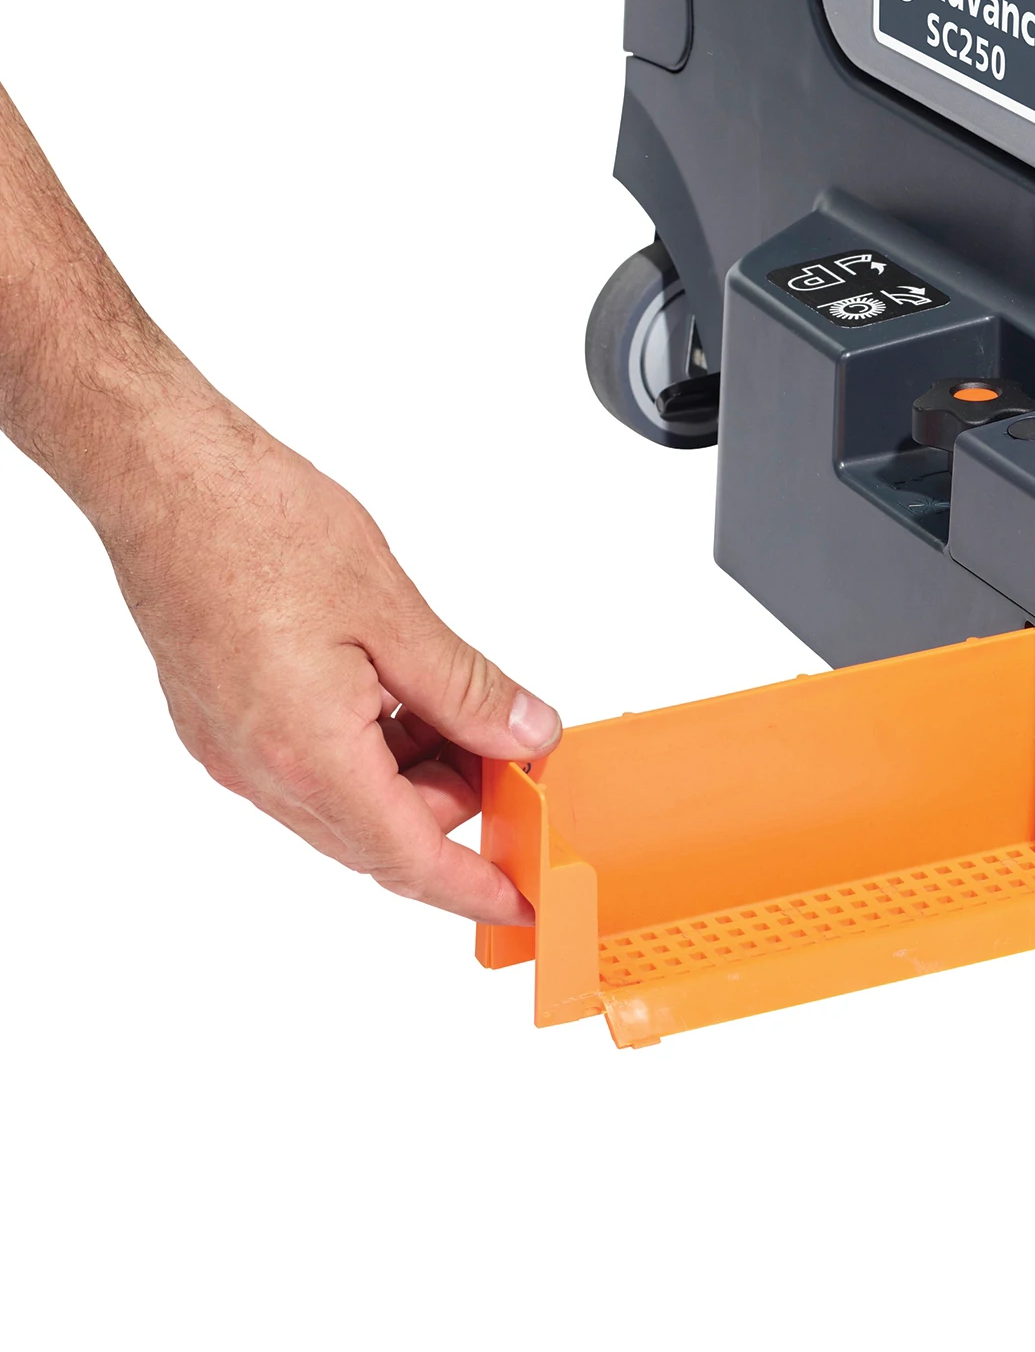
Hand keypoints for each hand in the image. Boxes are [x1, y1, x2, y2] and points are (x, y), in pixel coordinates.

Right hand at [96, 396, 557, 925]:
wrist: (164, 476)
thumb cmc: (259, 526)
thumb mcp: (397, 613)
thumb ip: (470, 691)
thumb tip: (527, 735)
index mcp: (307, 752)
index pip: (409, 857)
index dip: (475, 886)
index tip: (522, 901)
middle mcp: (261, 768)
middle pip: (381, 833)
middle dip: (455, 804)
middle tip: (512, 748)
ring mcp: (234, 748)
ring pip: (347, 800)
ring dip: (412, 770)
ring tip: (458, 700)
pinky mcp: (223, 721)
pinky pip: (311, 765)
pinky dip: (369, 746)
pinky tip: (400, 688)